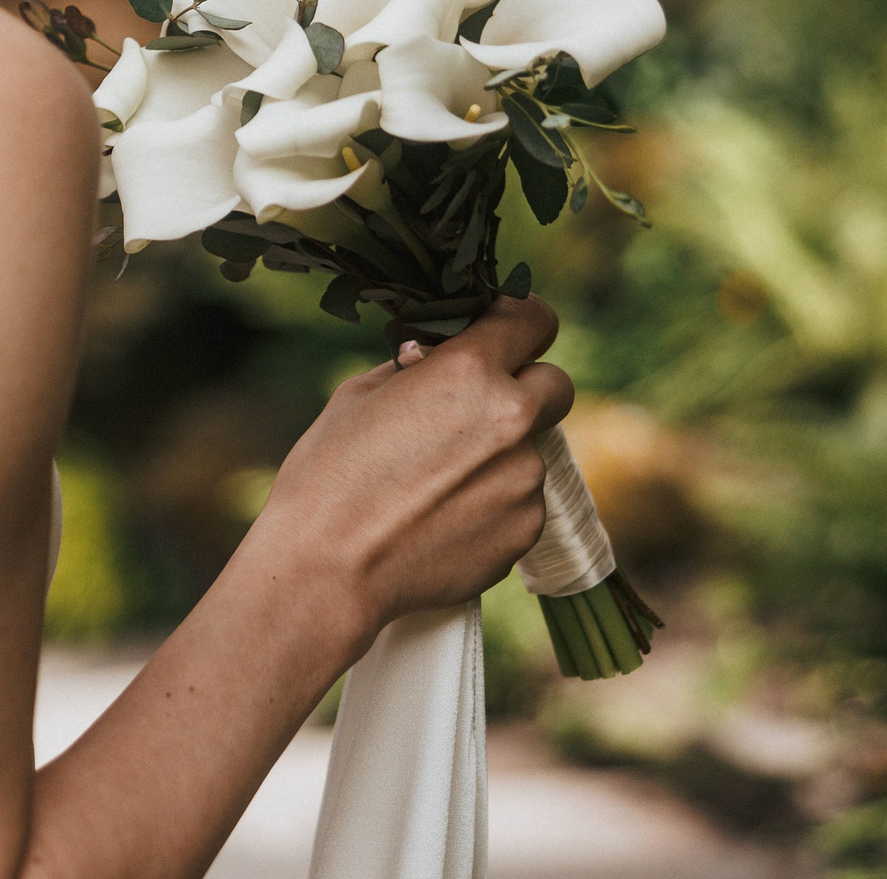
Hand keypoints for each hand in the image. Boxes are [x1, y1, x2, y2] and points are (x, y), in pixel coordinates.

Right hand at [249, 295, 572, 642]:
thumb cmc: (328, 475)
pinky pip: (523, 500)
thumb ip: (414, 369)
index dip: (521, 320)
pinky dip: (495, 502)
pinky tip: (444, 516)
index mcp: (468, 371)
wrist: (329, 568)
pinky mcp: (526, 530)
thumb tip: (433, 358)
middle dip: (526, 387)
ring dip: (502, 453)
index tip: (508, 330)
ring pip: (533, 449)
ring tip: (439, 481)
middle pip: (557, 385)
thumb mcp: (358, 396)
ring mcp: (526, 479)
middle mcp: (511, 419)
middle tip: (479, 407)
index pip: (532, 319)